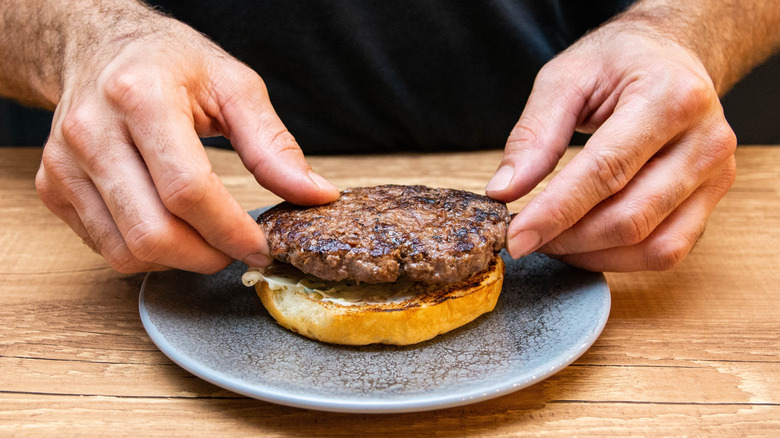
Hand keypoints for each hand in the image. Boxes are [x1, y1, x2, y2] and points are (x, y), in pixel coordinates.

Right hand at [35, 14, 338, 273]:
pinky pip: (104, 247)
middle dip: (207, 255)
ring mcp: (66, 164)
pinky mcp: (53, 187)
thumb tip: (315, 194)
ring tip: (206, 238)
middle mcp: (94, 132)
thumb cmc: (169, 63)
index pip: (188, 190)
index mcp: (142, 98)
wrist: (100, 48)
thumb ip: (274, 144)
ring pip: (126, 251)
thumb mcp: (234, 86)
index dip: (231, 231)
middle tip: (237, 248)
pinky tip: (168, 226)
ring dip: (178, 260)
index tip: (262, 245)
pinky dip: (145, 252)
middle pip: (153, 232)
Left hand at [486, 21, 736, 270]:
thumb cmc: (619, 62)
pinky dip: (620, 258)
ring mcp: (716, 175)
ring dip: (591, 255)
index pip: (606, 170)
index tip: (515, 236)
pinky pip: (668, 250)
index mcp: (671, 98)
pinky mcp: (713, 199)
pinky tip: (585, 244)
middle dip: (567, 238)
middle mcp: (705, 140)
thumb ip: (533, 134)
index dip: (555, 212)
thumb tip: (504, 191)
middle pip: (630, 217)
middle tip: (523, 237)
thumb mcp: (565, 77)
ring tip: (550, 240)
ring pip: (653, 246)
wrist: (670, 55)